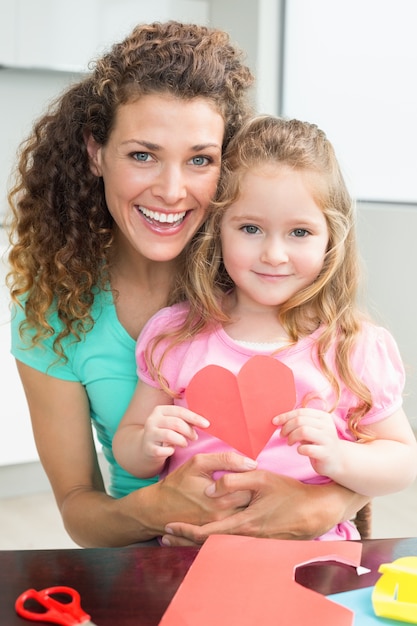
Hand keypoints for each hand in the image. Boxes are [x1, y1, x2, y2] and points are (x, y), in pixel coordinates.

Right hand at [141, 405, 209, 462]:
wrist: (144, 447)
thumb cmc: (165, 433)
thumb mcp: (172, 423)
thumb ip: (184, 420)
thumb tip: (204, 423)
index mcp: (160, 410)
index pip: (180, 411)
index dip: (195, 418)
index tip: (207, 425)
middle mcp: (152, 420)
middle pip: (176, 423)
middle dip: (189, 431)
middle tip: (194, 437)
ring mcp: (149, 434)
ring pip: (170, 435)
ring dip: (182, 441)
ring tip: (185, 444)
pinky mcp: (148, 448)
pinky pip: (163, 450)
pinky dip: (171, 451)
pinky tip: (172, 451)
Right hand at [154, 452, 255, 545]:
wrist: (157, 510)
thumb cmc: (178, 484)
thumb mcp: (199, 463)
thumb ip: (226, 460)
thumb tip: (251, 462)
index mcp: (223, 499)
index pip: (253, 488)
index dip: (254, 478)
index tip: (252, 472)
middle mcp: (224, 518)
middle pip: (252, 504)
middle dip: (254, 493)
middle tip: (252, 484)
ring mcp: (221, 529)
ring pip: (246, 516)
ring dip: (248, 506)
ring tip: (244, 495)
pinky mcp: (216, 535)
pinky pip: (236, 527)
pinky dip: (240, 517)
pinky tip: (236, 508)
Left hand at [162, 470, 335, 545]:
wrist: (316, 511)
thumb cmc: (289, 492)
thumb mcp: (262, 478)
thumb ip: (235, 480)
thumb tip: (211, 487)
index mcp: (243, 523)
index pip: (208, 532)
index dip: (186, 531)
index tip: (169, 528)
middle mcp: (246, 537)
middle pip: (209, 543)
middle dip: (186, 540)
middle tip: (165, 538)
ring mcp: (254, 543)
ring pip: (220, 545)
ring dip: (198, 541)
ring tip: (179, 538)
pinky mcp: (260, 542)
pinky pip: (232, 544)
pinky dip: (215, 541)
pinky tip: (208, 535)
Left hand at [273, 408, 342, 476]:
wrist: (338, 461)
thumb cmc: (319, 443)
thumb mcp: (311, 429)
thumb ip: (299, 423)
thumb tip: (279, 420)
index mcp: (323, 417)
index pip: (301, 412)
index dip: (285, 416)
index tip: (274, 421)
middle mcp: (327, 426)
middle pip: (300, 421)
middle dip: (287, 427)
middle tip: (282, 435)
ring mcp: (328, 439)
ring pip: (303, 431)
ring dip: (292, 437)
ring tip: (290, 442)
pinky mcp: (326, 453)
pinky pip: (307, 449)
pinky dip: (299, 449)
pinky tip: (300, 450)